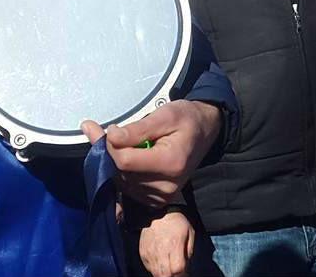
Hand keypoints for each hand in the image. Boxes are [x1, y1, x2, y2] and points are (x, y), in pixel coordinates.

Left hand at [83, 100, 220, 208]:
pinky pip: (128, 189)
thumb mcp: (164, 115)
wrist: (204, 132)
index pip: (124, 161)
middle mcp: (167, 185)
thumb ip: (137, 128)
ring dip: (117, 163)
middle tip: (115, 134)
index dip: (112, 144)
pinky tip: (134, 159)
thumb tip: (111, 137)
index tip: (114, 129)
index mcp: (171, 163)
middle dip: (113, 153)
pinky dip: (125, 174)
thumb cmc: (186, 120)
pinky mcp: (158, 201)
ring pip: (122, 182)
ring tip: (126, 145)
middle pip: (121, 172)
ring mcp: (162, 196)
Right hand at [138, 210, 192, 276]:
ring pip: (156, 274)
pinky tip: (162, 263)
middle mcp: (160, 250)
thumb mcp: (190, 233)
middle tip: (177, 272)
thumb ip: (189, 252)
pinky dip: (156, 269)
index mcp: (174, 244)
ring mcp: (150, 253)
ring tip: (169, 268)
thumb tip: (186, 267)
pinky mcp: (143, 253)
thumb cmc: (176, 222)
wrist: (157, 212)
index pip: (177, 269)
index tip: (185, 273)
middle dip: (172, 276)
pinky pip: (149, 268)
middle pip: (165, 275)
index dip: (182, 274)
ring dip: (164, 274)